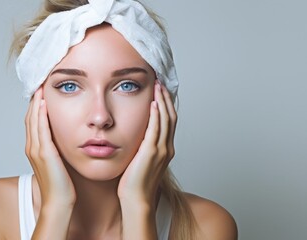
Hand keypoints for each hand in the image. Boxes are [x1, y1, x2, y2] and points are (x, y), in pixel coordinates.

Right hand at [25, 87, 75, 206]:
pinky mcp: (44, 153)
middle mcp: (32, 148)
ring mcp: (36, 150)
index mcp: (34, 149)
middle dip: (34, 100)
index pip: (33, 121)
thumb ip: (58, 150)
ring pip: (33, 120)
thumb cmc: (62, 186)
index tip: (41, 92)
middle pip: (30, 117)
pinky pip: (41, 129)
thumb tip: (65, 139)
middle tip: (39, 83)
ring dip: (36, 103)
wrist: (58, 202)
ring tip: (40, 87)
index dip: (36, 106)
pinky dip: (40, 115)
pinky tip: (44, 104)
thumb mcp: (58, 163)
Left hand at [117, 81, 176, 205]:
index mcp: (166, 150)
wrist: (136, 199)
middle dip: (167, 98)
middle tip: (161, 82)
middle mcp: (167, 148)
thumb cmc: (134, 184)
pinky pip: (156, 129)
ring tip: (158, 86)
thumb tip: (134, 135)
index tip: (162, 91)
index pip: (170, 122)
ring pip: (166, 119)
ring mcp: (161, 150)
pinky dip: (156, 115)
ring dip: (162, 101)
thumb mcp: (140, 160)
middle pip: (171, 117)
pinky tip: (154, 103)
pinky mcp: (151, 152)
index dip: (167, 105)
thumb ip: (141, 147)